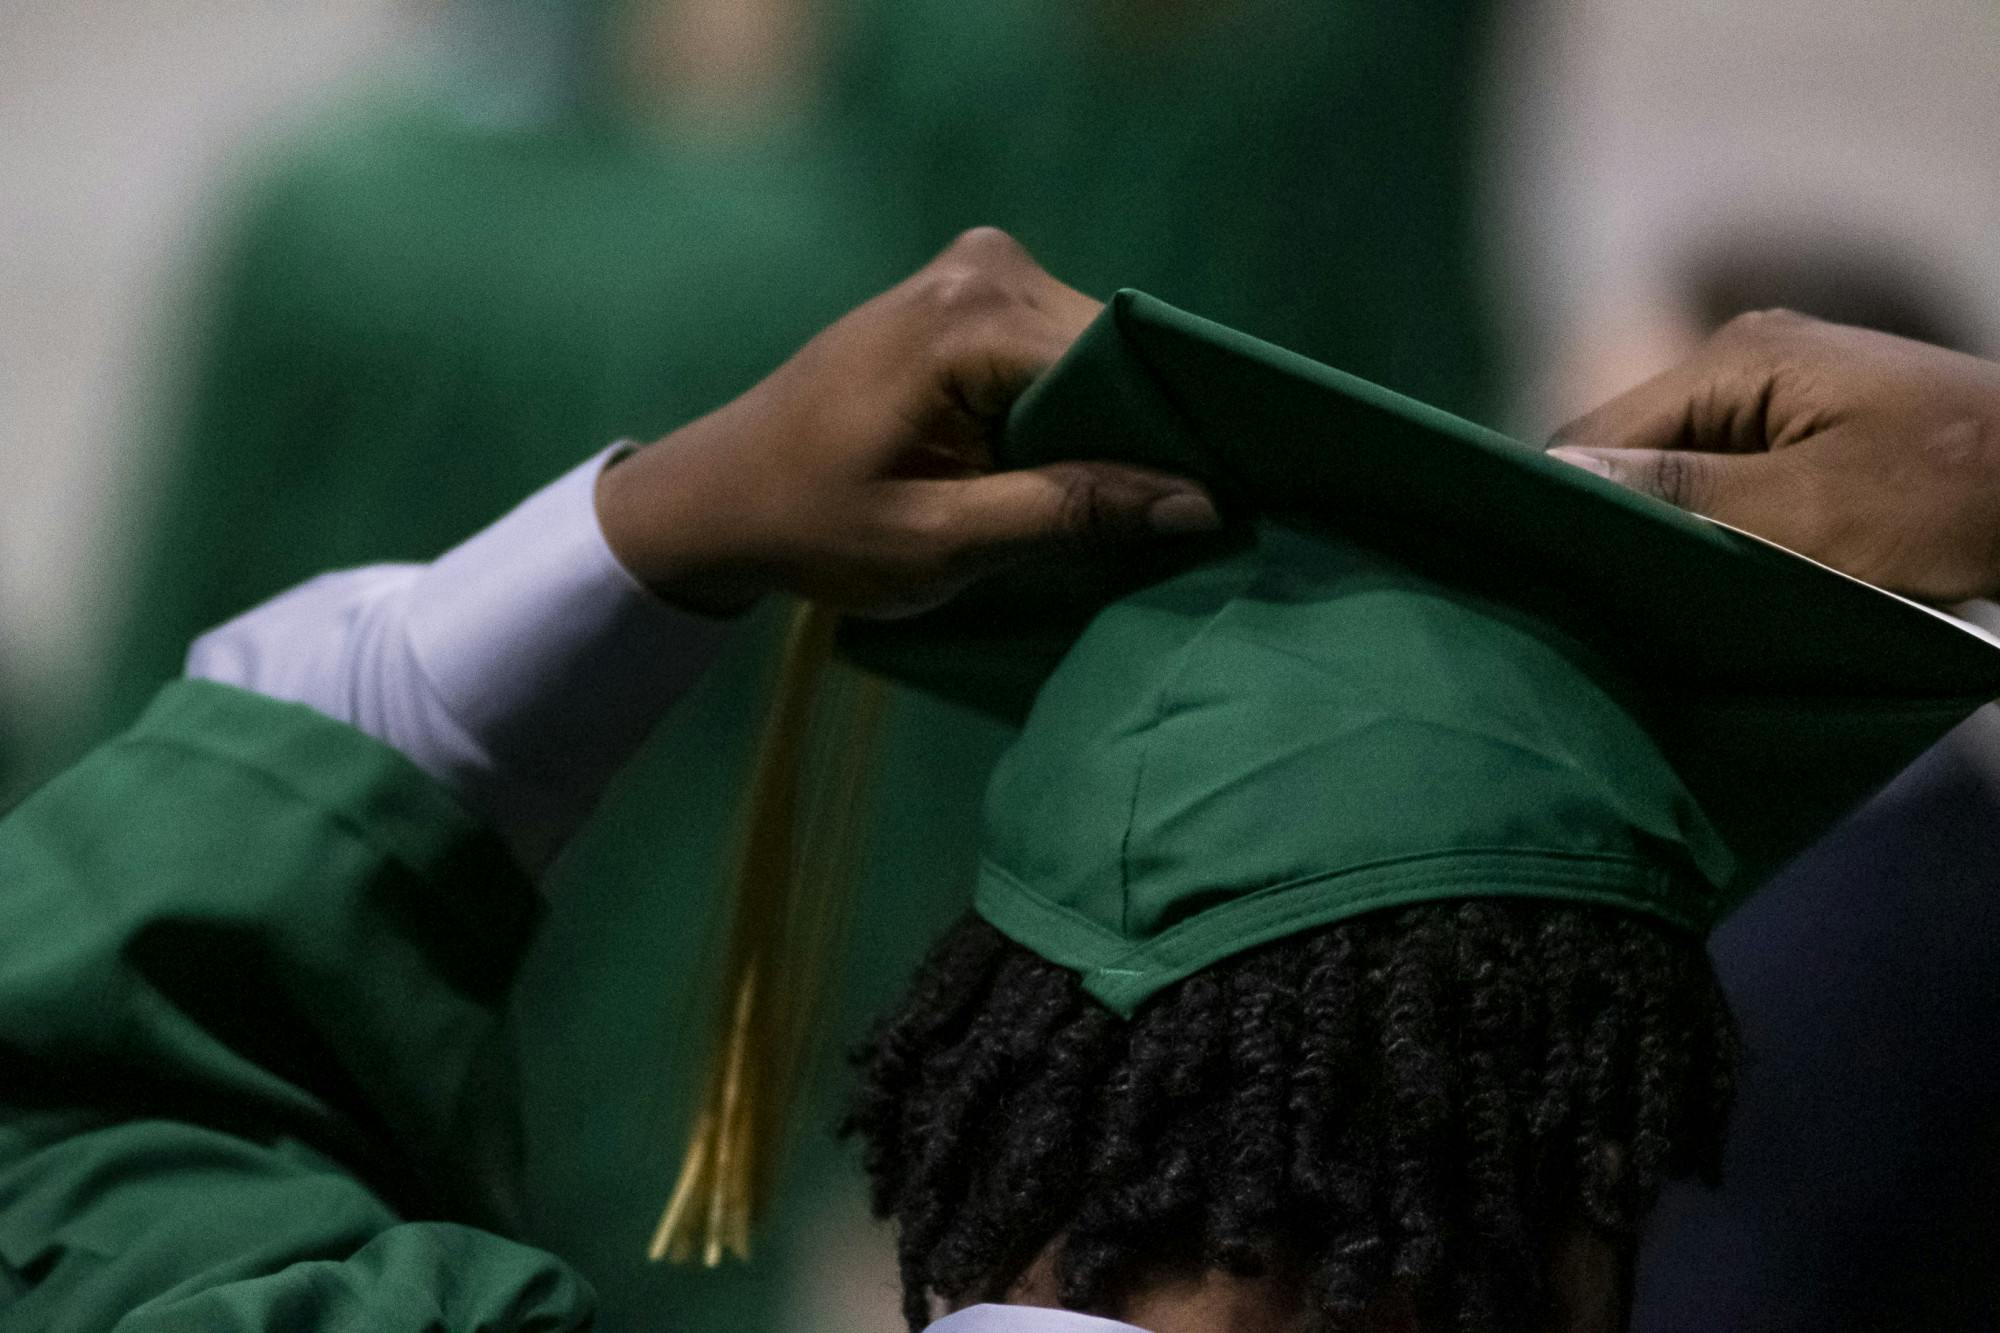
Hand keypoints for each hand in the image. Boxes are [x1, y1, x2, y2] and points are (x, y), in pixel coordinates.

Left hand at [596, 228, 1219, 616]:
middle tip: (1167, 524)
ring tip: (1112, 506)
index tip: (1216, 510)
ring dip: (1110, 430)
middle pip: (1114, 355)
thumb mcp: (941, 542)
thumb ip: (1068, 514)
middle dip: (1142, 436)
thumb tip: (1202, 502)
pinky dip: (1075, 413)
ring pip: (1095, 357)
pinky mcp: (975, 290)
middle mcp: (983, 266)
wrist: (721, 494)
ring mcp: (979, 269)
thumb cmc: (813, 527)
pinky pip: (1061, 352)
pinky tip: (1073, 473)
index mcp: (966, 317)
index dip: (1171, 440)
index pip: (1118, 367)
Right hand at [1547, 310, 1999, 600]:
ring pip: (1677, 477)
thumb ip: (1682, 489)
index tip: (1555, 587)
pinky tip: (1721, 581)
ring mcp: (1783, 396)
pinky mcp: (1813, 436)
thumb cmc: (1955, 497)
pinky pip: (1727, 487)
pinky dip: (1719, 535)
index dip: (1569, 508)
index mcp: (1735, 357)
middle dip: (1622, 526)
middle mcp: (1748, 363)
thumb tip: (1559, 479)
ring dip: (1673, 538)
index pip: (1593, 435)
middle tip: (1608, 609)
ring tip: (1663, 603)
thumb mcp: (1812, 506)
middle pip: (1633, 454)